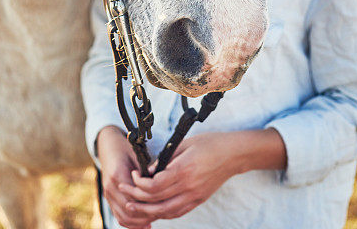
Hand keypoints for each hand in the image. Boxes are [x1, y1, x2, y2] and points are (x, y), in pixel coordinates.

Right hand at [96, 125, 152, 228]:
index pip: (134, 197)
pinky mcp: (108, 198)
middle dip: (145, 215)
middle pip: (128, 211)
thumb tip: (161, 188)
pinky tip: (144, 223)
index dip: (148, 204)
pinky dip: (131, 223)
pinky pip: (119, 216)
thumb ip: (146, 173)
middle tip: (160, 213)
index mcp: (118, 174)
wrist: (108, 147)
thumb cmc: (126, 150)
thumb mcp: (137, 157)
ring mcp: (107, 194)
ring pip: (123, 217)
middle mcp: (110, 186)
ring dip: (139, 222)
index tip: (162, 204)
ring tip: (153, 219)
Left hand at [117, 132, 243, 221]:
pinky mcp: (197, 201)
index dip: (139, 183)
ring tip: (132, 205)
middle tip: (124, 191)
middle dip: (136, 197)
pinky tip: (152, 209)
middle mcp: (188, 187)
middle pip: (156, 200)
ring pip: (165, 212)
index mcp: (183, 170)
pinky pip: (176, 213)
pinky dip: (162, 213)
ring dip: (146, 210)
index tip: (133, 175)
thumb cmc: (209, 144)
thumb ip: (165, 157)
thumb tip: (148, 170)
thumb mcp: (185, 143)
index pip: (154, 185)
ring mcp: (194, 197)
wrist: (232, 155)